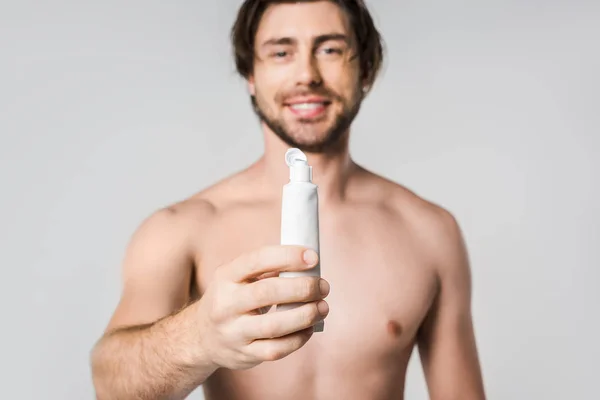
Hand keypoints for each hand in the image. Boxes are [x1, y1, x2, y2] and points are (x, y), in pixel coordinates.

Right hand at [197, 245, 329, 369]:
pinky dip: (298, 338)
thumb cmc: (232, 298)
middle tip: (323, 286)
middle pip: (267, 293)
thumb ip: (267, 269)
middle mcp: (225, 304)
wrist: (202, 336)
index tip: (313, 257)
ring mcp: (233, 332)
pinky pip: (276, 349)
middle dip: (302, 288)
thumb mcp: (237, 277)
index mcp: (226, 276)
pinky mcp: (243, 355)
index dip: (287, 257)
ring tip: (323, 307)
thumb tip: (308, 264)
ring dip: (306, 315)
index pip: (257, 260)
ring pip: (274, 326)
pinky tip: (310, 328)